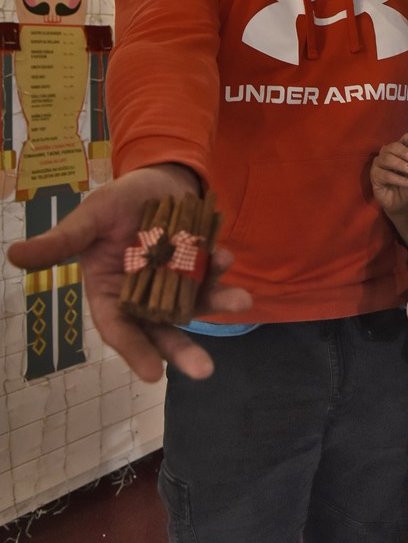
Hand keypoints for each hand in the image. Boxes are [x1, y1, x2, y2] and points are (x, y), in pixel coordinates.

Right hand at [7, 164, 252, 381]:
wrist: (157, 177)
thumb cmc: (117, 201)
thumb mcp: (90, 217)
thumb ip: (62, 241)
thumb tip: (14, 255)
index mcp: (110, 291)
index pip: (119, 328)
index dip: (133, 350)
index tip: (153, 374)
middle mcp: (144, 295)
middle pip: (162, 329)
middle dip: (183, 349)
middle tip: (204, 371)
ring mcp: (175, 282)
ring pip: (193, 305)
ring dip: (216, 304)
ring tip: (240, 302)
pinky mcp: (200, 265)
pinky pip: (211, 275)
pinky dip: (220, 271)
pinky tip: (226, 257)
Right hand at [370, 132, 407, 232]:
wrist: (404, 206)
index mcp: (399, 150)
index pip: (403, 139)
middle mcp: (387, 154)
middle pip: (393, 147)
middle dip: (404, 152)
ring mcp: (379, 165)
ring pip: (387, 159)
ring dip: (401, 164)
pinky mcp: (374, 177)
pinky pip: (385, 175)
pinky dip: (398, 179)